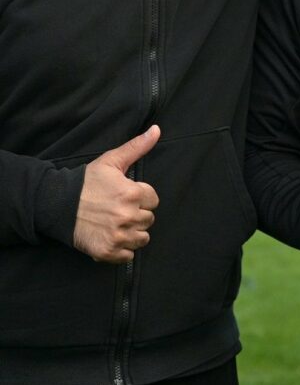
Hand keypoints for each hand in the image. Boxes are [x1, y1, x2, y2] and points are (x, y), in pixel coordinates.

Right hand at [74, 126, 160, 262]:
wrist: (56, 204)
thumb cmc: (86, 182)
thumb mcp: (111, 161)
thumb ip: (137, 146)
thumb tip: (157, 129)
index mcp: (132, 194)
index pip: (153, 200)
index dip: (141, 197)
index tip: (126, 196)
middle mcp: (128, 216)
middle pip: (149, 219)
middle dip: (137, 214)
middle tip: (118, 209)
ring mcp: (118, 236)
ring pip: (142, 238)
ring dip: (133, 233)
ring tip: (116, 223)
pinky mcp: (107, 251)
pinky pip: (128, 255)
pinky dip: (122, 249)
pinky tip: (111, 237)